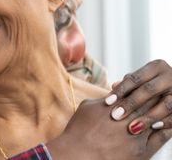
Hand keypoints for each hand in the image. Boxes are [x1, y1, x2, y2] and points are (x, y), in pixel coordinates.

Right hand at [47, 97, 163, 159]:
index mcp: (114, 105)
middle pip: (149, 102)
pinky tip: (168, 124)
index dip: (143, 87)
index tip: (147, 85)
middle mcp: (127, 119)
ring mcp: (135, 136)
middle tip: (161, 93)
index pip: (135, 91)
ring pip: (157, 118)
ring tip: (167, 106)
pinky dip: (167, 128)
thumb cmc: (78, 131)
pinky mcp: (141, 152)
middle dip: (155, 96)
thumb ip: (104, 98)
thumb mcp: (87, 107)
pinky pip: (161, 137)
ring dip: (163, 111)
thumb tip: (115, 92)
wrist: (77, 154)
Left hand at [104, 59, 171, 137]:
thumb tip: (113, 85)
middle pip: (149, 90)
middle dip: (131, 104)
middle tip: (115, 116)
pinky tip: (153, 128)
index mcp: (156, 67)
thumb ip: (128, 84)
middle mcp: (170, 76)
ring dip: (148, 117)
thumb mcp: (141, 81)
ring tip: (133, 127)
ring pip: (165, 104)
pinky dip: (166, 122)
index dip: (120, 90)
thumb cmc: (151, 85)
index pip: (135, 78)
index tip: (107, 102)